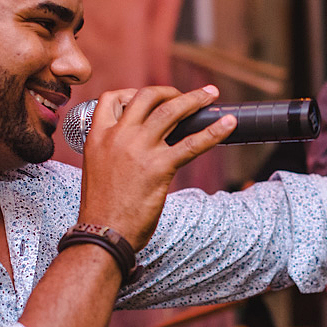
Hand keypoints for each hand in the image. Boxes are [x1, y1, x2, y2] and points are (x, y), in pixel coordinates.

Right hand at [77, 85, 236, 247]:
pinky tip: (229, 123)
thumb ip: (114, 150)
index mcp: (98, 136)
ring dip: (195, 99)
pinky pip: (192, 144)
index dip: (133, 93)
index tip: (149, 99)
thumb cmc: (102, 209)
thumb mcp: (97, 168)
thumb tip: (138, 144)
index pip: (112, 98)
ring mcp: (139, 150)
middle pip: (147, 97)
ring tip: (211, 95)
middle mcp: (117, 137)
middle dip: (171, 91)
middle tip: (188, 97)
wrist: (103, 234)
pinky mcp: (159, 167)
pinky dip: (214, 131)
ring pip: (171, 111)